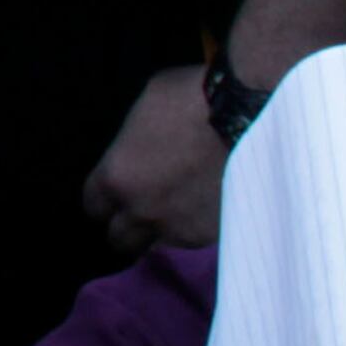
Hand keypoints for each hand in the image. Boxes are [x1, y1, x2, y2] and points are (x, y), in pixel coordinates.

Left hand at [84, 66, 226, 253]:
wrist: (252, 116)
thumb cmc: (193, 98)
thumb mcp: (145, 109)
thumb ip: (133, 141)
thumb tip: (136, 148)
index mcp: (117, 178)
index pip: (93, 206)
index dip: (104, 200)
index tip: (116, 193)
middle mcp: (142, 210)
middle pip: (120, 238)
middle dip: (127, 226)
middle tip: (143, 209)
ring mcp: (180, 228)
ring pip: (157, 247)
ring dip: (161, 233)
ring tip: (177, 212)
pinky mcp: (215, 236)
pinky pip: (194, 244)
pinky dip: (194, 231)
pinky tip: (206, 211)